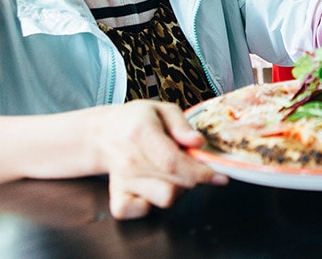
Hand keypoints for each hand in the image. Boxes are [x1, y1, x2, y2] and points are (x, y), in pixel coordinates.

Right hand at [94, 101, 226, 218]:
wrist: (101, 134)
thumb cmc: (136, 120)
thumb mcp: (161, 109)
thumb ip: (181, 124)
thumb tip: (198, 143)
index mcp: (142, 134)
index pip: (173, 162)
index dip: (200, 172)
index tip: (220, 176)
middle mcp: (131, 161)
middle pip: (175, 182)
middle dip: (195, 177)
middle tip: (193, 164)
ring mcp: (123, 181)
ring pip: (164, 198)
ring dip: (178, 189)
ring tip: (174, 174)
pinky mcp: (117, 196)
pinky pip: (139, 211)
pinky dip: (152, 206)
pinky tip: (155, 190)